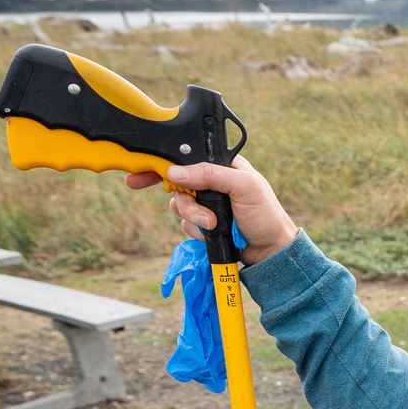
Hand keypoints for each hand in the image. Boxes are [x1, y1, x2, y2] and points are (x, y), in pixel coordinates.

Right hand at [124, 156, 297, 265]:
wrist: (270, 252)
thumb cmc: (265, 215)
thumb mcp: (244, 187)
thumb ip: (211, 175)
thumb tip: (174, 172)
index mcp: (222, 165)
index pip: (189, 156)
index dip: (166, 160)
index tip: (144, 165)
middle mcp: (211, 182)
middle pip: (177, 180)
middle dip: (173, 192)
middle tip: (137, 184)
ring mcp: (206, 203)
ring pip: (178, 204)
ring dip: (192, 215)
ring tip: (213, 223)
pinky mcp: (202, 222)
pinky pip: (184, 222)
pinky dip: (194, 228)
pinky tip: (211, 231)